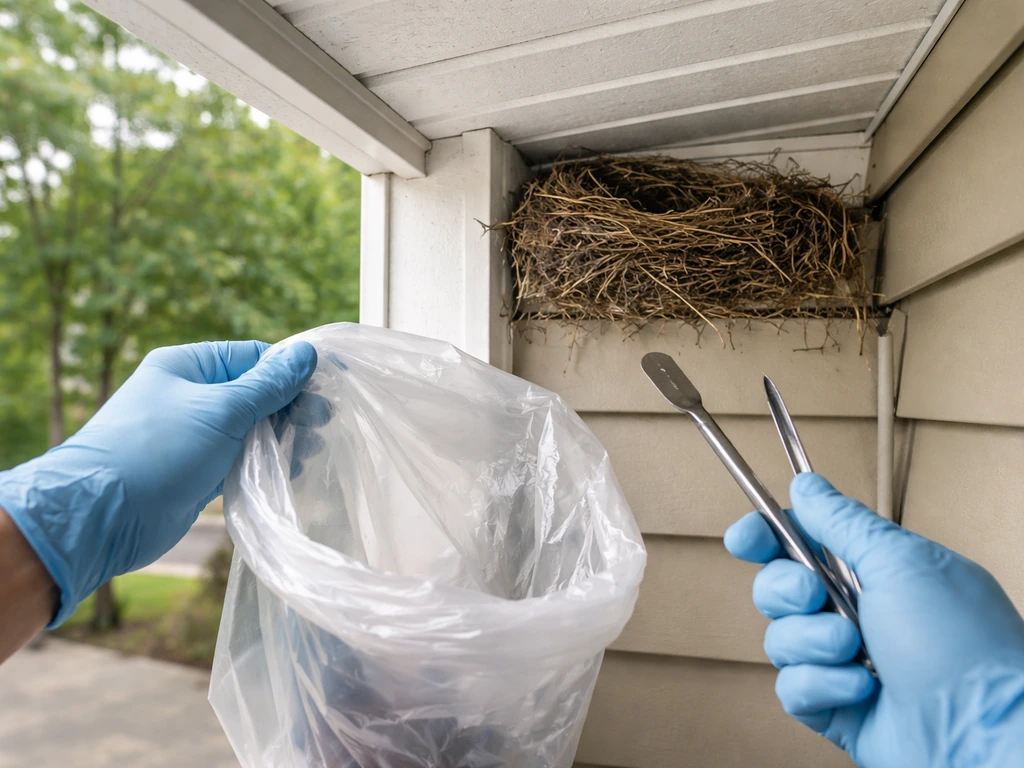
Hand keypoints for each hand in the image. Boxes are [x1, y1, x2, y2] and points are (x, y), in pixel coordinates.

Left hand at [0, 340, 316, 625]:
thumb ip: (269, 385)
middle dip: (290, 408)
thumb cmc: (159, 451)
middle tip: (322, 427)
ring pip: (249, 429)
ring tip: (308, 452)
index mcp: (187, 366)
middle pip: (255, 393)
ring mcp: (191, 436)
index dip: (293, 372)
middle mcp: (189, 396)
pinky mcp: (195, 472)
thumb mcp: (222, 410)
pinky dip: (262, 463)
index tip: (330, 389)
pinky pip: (238, 459)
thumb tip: (307, 353)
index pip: (253, 357)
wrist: (101, 517)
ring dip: (280, 439)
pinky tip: (288, 472)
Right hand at [724, 473, 1023, 767]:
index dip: (764, 536)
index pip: (801, 540)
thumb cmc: (959, 644)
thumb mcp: (900, 562)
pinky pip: (792, 687)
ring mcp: (844, 662)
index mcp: (875, 570)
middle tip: (815, 596)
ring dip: (812, 642)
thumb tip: (806, 485)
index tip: (744, 539)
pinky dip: (821, 686)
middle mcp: (857, 612)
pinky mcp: (835, 707)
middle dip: (787, 590)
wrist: (983, 733)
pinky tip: (861, 691)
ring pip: (780, 638)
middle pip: (777, 586)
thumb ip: (842, 521)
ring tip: (856, 652)